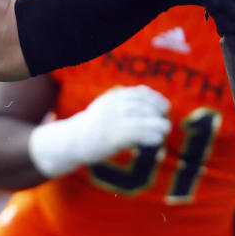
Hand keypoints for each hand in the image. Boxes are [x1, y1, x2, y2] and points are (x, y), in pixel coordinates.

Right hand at [28, 85, 171, 177]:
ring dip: (157, 125)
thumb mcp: (107, 109)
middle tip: (165, 123)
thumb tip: (154, 109)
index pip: (138, 93)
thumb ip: (126, 105)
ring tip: (164, 131)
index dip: (154, 99)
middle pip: (142, 106)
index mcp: (112, 98)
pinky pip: (135, 134)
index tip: (165, 106)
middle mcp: (112, 106)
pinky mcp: (110, 137)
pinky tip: (156, 140)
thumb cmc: (93, 127)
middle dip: (157, 113)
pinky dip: (149, 136)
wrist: (69, 142)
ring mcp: (110, 121)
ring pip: (141, 120)